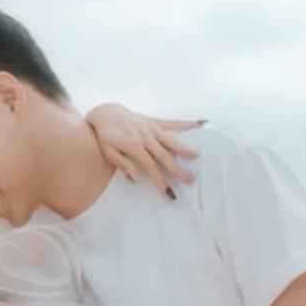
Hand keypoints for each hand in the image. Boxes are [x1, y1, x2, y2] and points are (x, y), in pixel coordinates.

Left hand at [85, 103, 204, 197]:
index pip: (151, 167)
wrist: (106, 113)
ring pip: (171, 139)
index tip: (169, 192)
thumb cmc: (106, 136)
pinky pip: (172, 122)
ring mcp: (151, 128)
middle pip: (164, 156)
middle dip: (177, 169)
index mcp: (134, 146)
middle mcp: (145, 136)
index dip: (160, 180)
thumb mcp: (108, 152)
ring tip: (197, 155)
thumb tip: (134, 179)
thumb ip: (122, 164)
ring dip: (184, 148)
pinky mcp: (154, 121)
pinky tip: (200, 124)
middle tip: (190, 180)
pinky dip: (186, 123)